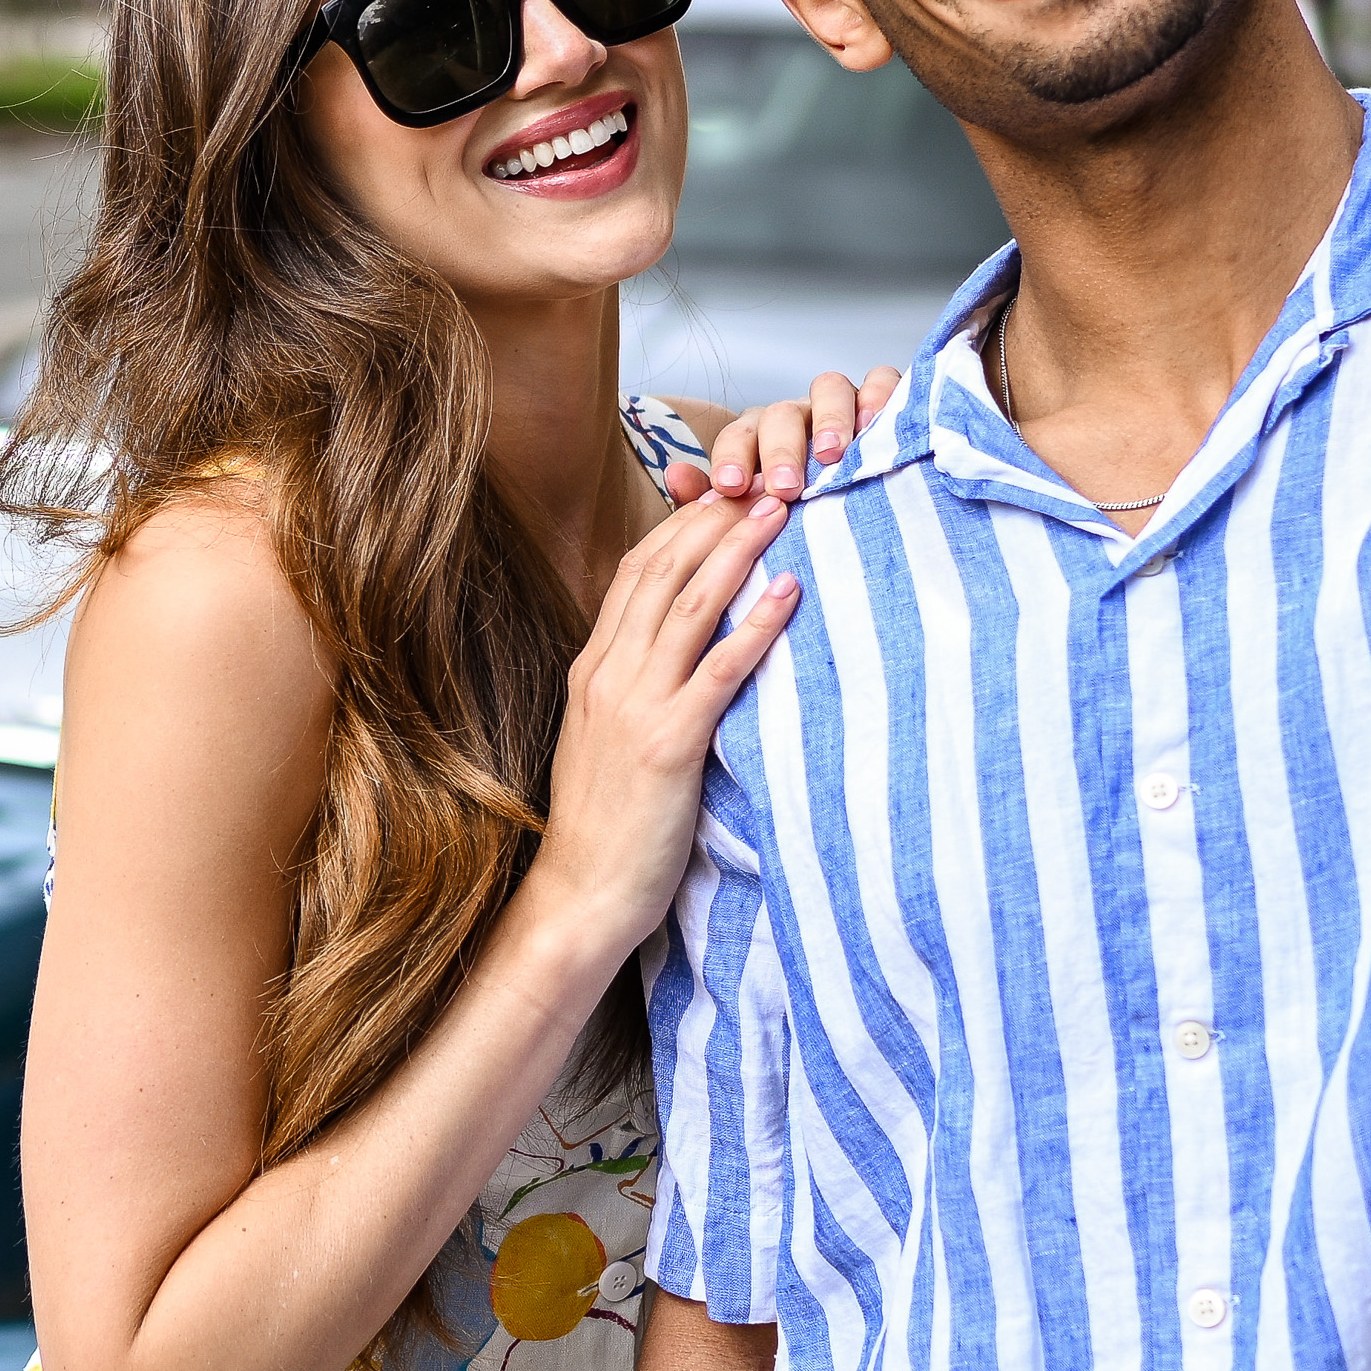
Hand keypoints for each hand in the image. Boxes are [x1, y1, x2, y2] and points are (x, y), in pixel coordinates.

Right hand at [529, 484, 799, 954]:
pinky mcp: (671, 744)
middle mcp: (609, 676)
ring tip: (783, 510)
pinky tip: (789, 593)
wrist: (581, 895)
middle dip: (714, 518)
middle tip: (762, 475)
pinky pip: (719, 671)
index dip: (680, 526)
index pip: (636, 574)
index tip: (723, 491)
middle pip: (663, 572)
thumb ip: (634, 691)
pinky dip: (756, 625)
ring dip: (739, 550)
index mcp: (592, 671)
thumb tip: (674, 657)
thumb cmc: (604, 827)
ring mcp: (636, 706)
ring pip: (690, 605)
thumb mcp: (605, 741)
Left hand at [690, 366, 899, 504]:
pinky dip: (880, 395)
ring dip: (830, 419)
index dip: (732, 459)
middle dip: (781, 450)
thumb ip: (710, 500)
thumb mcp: (750, 515)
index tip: (731, 488)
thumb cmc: (797, 516)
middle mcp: (798, 417)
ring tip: (832, 456)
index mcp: (759, 440)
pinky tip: (876, 423)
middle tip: (785, 488)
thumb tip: (675, 476)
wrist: (857, 523)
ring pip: (830, 388)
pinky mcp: (881, 403)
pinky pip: (882, 382)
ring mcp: (840, 407)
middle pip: (781, 413)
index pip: (737, 437)